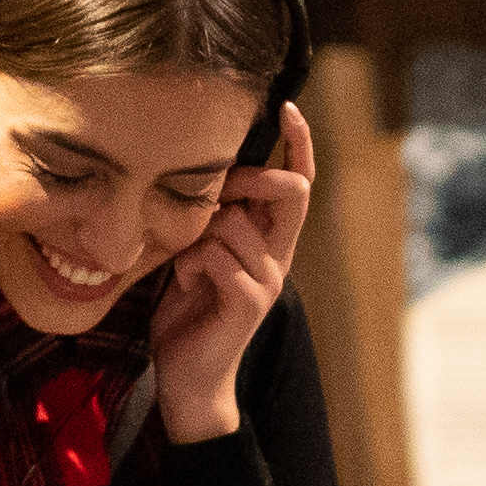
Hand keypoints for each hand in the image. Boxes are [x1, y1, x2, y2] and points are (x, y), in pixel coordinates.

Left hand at [149, 103, 315, 444]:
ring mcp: (270, 279)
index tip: (289, 107)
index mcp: (271, 242)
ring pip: (235, 222)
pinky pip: (217, 255)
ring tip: (187, 264)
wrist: (189, 378)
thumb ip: (211, 219)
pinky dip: (192, 264)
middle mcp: (280, 256)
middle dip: (249, 180)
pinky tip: (188, 283)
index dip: (299, 145)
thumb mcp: (198, 252)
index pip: (297, 184)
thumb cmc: (188, 312)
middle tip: (210, 196)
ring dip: (198, 236)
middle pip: (287, 191)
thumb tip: (205, 177)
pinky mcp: (251, 301)